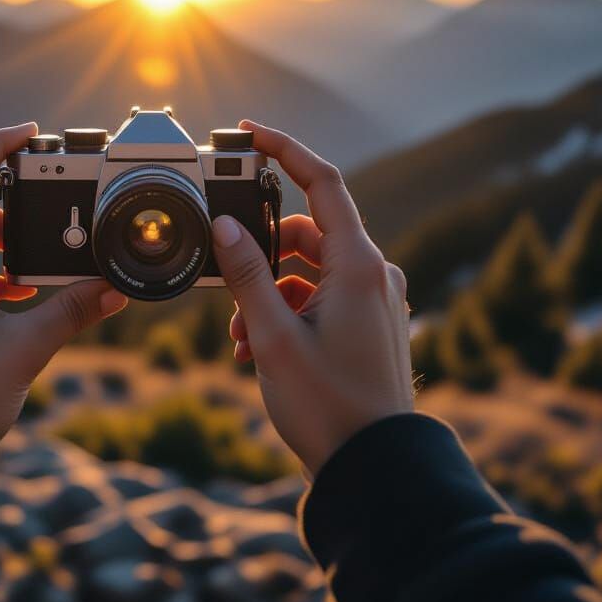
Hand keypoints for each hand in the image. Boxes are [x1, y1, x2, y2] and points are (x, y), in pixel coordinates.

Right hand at [214, 120, 412, 476]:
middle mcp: (372, 273)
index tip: (250, 131)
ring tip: (239, 335)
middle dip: (260, 251)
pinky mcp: (370, 322)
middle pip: (306, 230)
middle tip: (227, 283)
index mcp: (357, 265)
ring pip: (309, 267)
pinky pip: (322, 296)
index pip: (322, 181)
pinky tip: (257, 347)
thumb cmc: (329, 406)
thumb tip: (225, 226)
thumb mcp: (273, 337)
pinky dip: (288, 309)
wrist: (376, 470)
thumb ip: (246, 275)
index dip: (285, 149)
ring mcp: (375, 298)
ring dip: (269, 289)